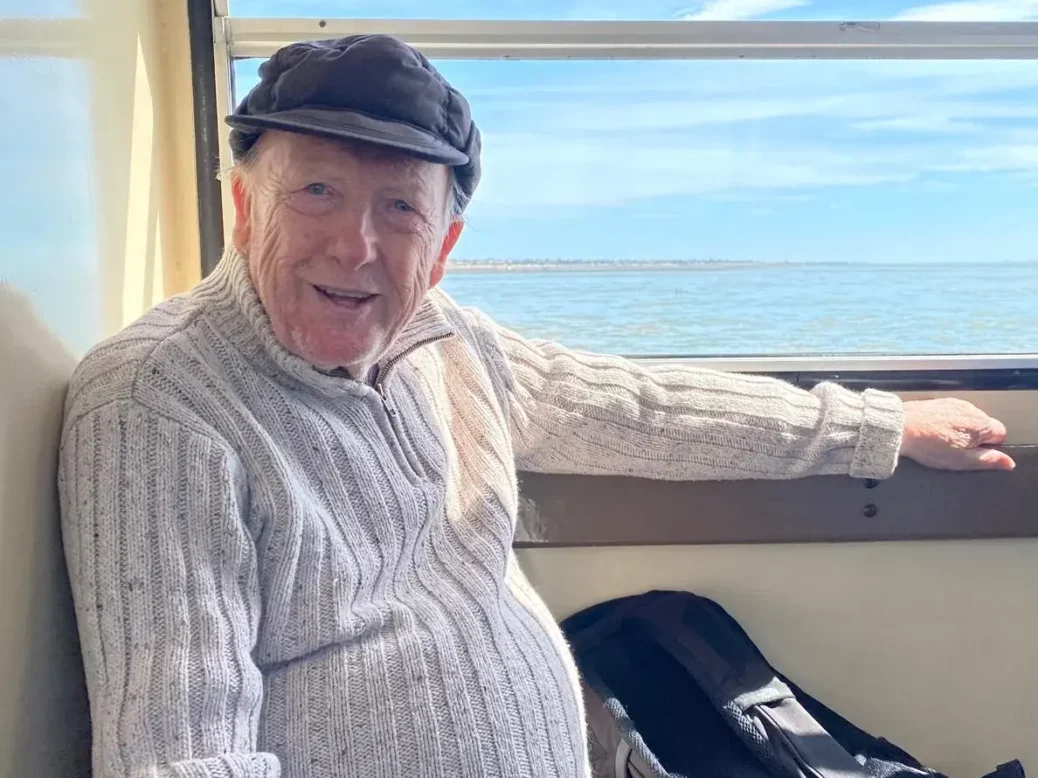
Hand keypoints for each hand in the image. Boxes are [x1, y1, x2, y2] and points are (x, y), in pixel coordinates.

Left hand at [900, 398, 1014, 470]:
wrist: (899, 427)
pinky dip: (947, 423)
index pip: (1001, 435)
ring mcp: (955, 403)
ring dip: (960, 431)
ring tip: (941, 441)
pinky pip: (952, 415)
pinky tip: (933, 432)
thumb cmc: (929, 445)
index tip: (972, 453)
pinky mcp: (940, 402)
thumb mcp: (962, 460)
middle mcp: (971, 409)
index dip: (988, 447)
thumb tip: (1008, 462)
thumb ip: (988, 460)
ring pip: (967, 420)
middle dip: (974, 439)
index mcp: (981, 424)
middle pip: (984, 427)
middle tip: (955, 449)